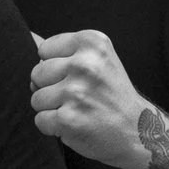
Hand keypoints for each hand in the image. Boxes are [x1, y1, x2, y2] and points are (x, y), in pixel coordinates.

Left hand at [29, 30, 150, 168]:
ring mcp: (76, 92)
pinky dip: (53, 127)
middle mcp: (85, 64)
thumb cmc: (112, 95)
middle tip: (77, 96)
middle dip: (50, 87)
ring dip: (52, 108)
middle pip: (36, 73)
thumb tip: (29, 38)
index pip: (44, 49)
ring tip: (77, 110)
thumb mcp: (98, 60)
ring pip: (36, 98)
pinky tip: (75, 124)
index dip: (55, 66)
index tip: (76, 76)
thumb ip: (65, 50)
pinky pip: (40, 120)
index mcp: (92, 42)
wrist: (139, 131)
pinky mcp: (69, 119)